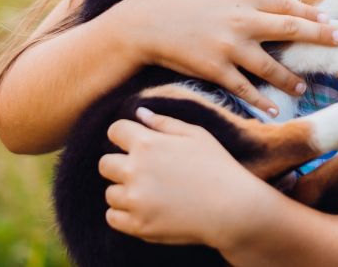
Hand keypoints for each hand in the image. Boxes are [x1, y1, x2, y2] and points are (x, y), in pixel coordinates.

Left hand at [99, 107, 271, 246]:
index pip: (115, 131)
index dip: (124, 136)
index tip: (134, 144)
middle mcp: (135, 170)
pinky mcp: (138, 225)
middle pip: (105, 163)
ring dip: (125, 192)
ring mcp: (135, 200)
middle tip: (143, 172)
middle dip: (121, 165)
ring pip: (110, 193)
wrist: (232, 209)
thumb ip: (164, 123)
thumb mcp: (196, 135)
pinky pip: (113, 217)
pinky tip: (143, 209)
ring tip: (150, 194)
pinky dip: (123, 214)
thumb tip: (139, 112)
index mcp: (147, 144)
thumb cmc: (218, 167)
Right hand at [109, 0, 337, 115]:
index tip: (329, 21)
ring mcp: (230, 47)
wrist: (142, 25)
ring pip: (271, 66)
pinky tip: (272, 110)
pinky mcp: (216, 70)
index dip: (310, 14)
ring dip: (291, 78)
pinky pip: (245, 88)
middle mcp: (241, 20)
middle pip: (290, 30)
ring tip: (302, 87)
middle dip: (319, 36)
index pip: (285, 4)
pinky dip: (260, 100)